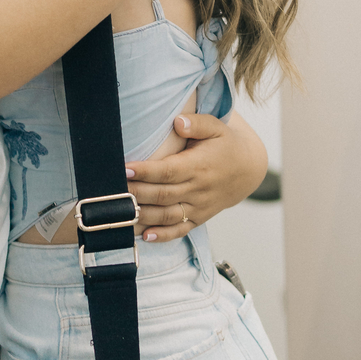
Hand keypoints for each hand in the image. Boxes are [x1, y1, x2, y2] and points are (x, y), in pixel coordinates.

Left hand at [127, 112, 268, 240]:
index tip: (125, 168)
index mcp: (199, 166)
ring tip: (120, 214)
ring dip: (143, 216)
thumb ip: (197, 123)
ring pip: (168, 215)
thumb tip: (178, 122)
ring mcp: (199, 207)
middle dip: (136, 193)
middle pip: (162, 195)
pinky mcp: (199, 218)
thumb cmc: (225, 145)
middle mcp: (198, 189)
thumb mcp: (217, 127)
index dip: (146, 171)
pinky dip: (163, 236)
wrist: (248, 170)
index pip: (168, 171)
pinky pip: (180, 230)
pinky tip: (144, 236)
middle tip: (112, 189)